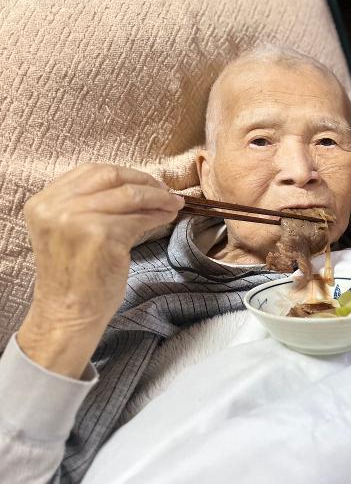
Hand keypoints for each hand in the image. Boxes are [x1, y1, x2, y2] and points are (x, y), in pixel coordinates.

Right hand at [17, 164, 183, 377]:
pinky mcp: (102, 235)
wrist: (68, 313)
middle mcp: (56, 207)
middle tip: (167, 192)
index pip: (91, 170)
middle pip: (112, 176)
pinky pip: (139, 218)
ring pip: (130, 195)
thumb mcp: (69, 230)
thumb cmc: (75, 274)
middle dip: (145, 182)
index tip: (147, 182)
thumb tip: (138, 184)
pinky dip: (157, 217)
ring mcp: (77, 219)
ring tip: (174, 204)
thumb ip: (88, 203)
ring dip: (158, 198)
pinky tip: (166, 219)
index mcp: (44, 201)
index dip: (126, 174)